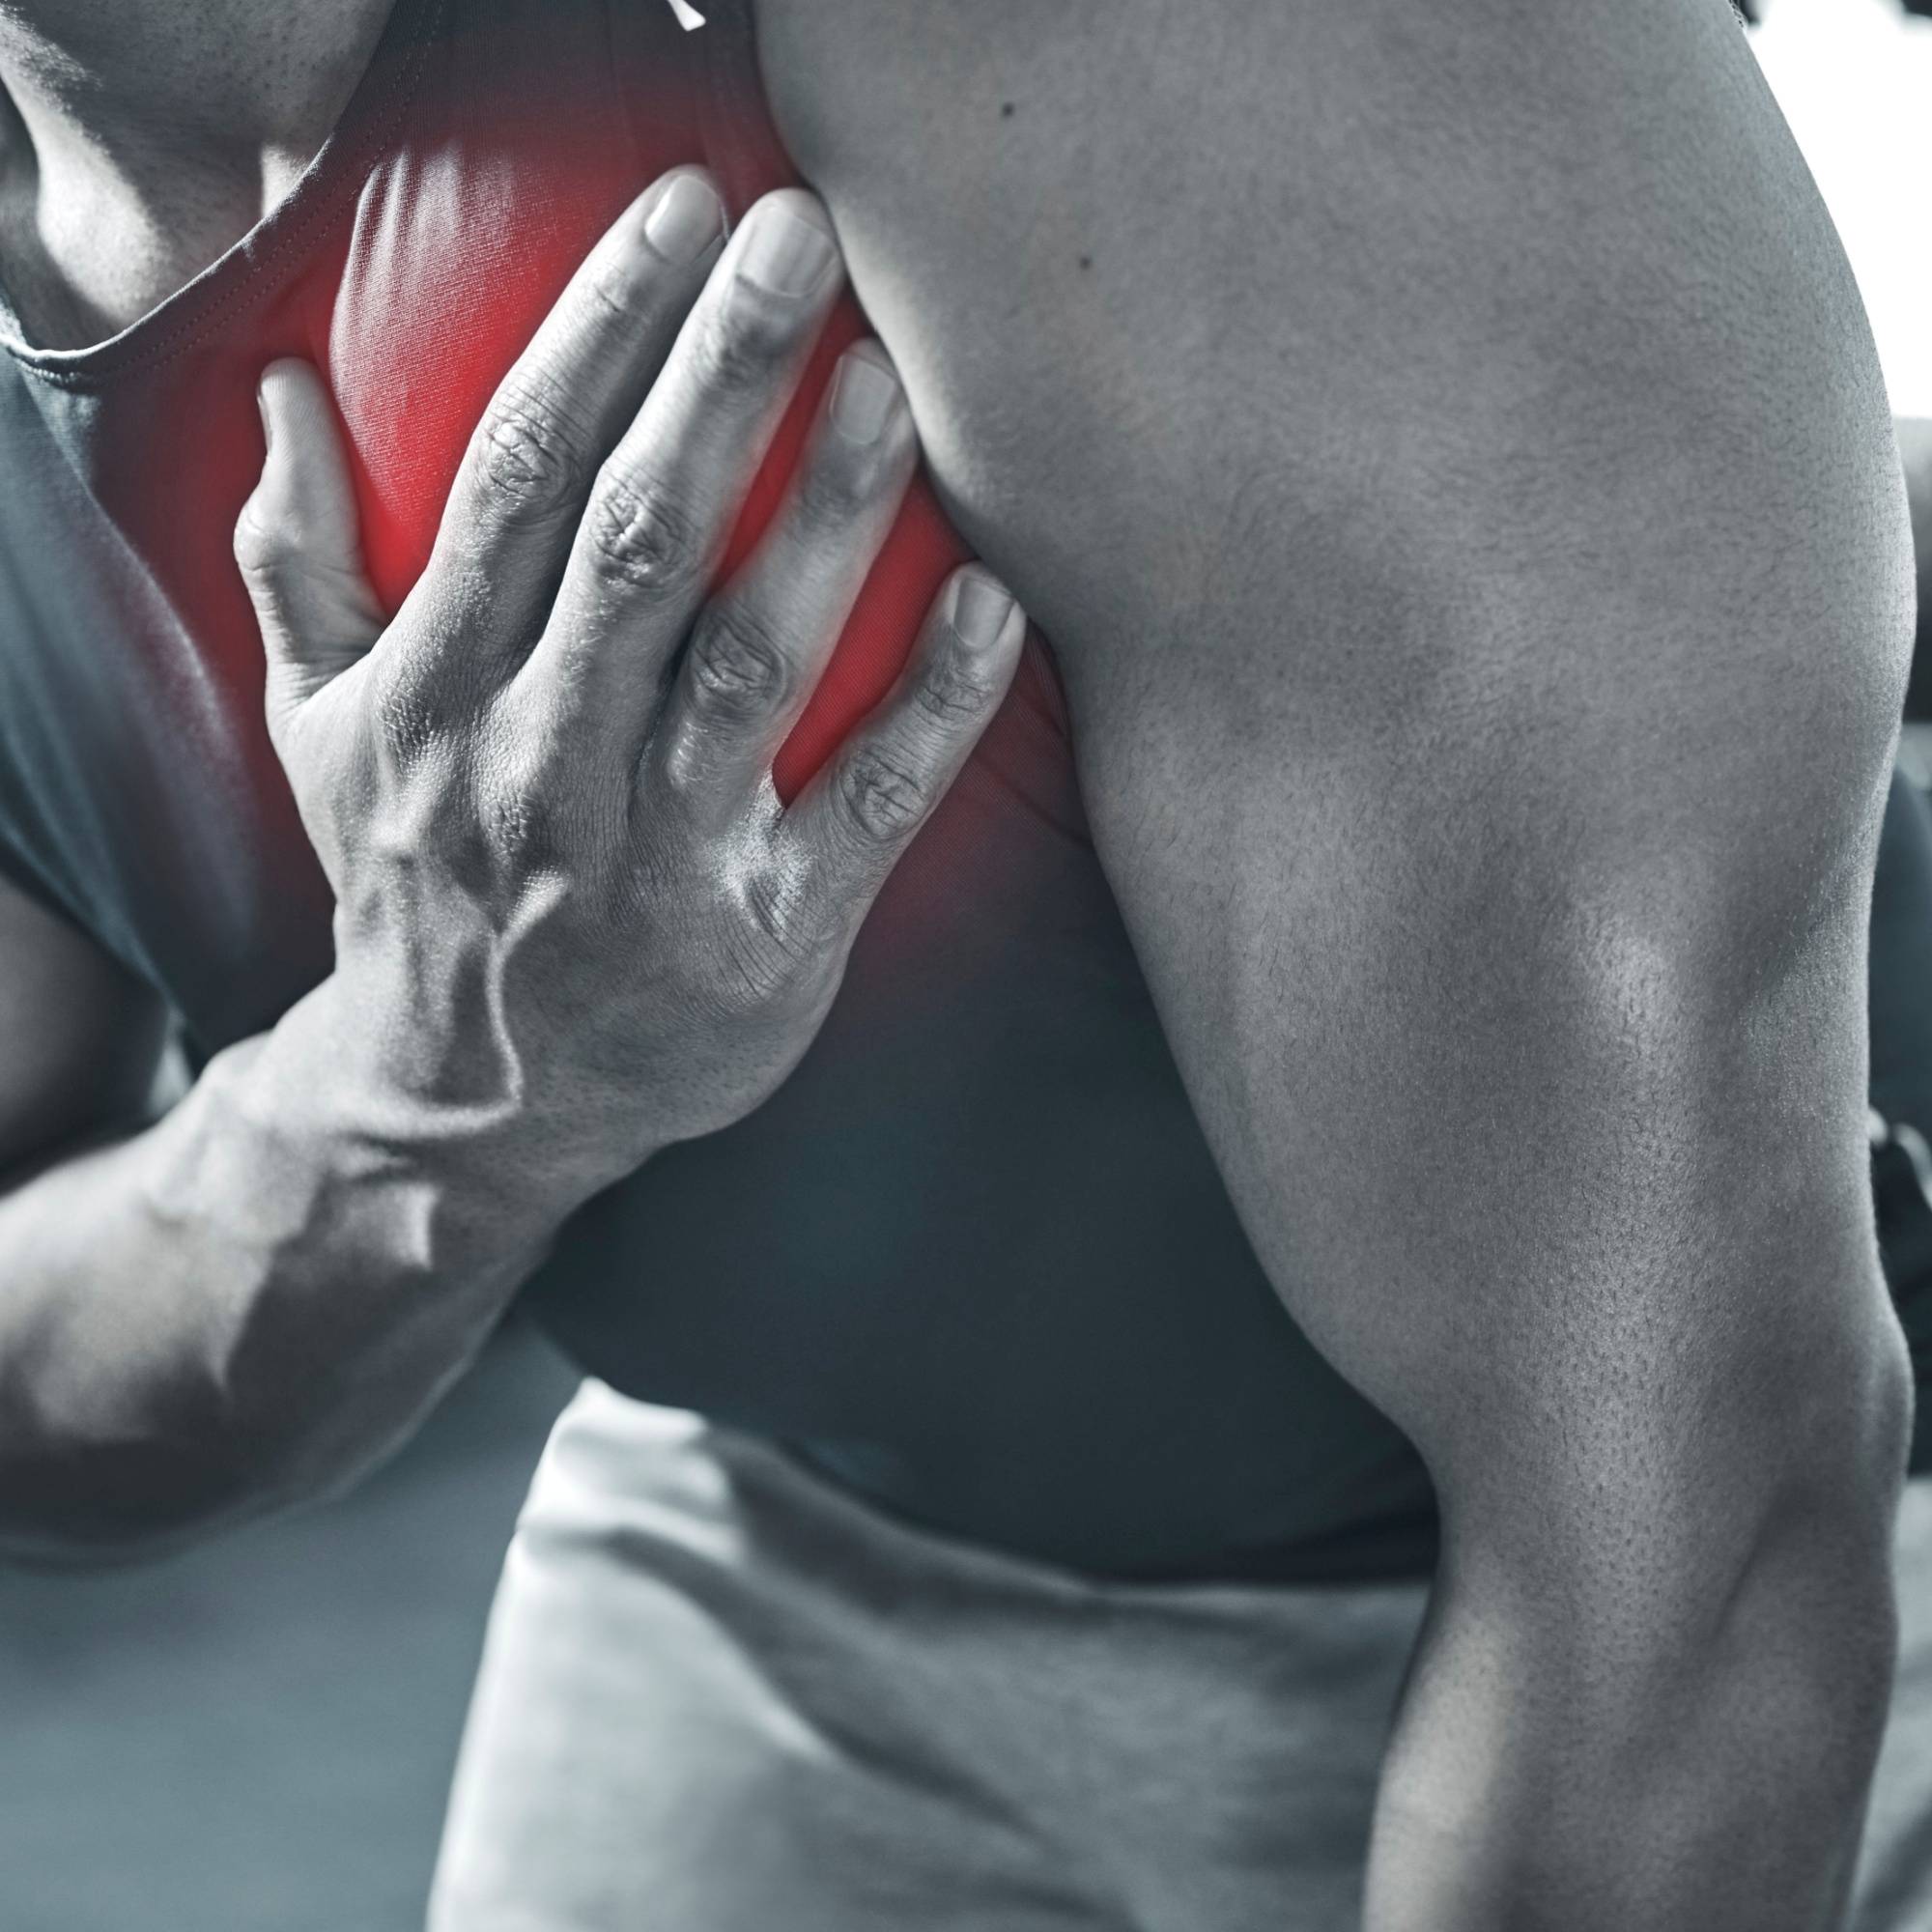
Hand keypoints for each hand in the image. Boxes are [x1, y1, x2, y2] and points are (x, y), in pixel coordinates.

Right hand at [235, 168, 1024, 1196]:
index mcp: (436, 694)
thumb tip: (289, 395)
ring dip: (827, 519)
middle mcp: (538, 769)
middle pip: (637, 543)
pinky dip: (932, 710)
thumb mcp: (323, 731)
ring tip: (892, 388)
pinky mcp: (766, 944)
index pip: (517, 477)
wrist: (466, 1103)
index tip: (680, 217)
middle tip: (802, 241)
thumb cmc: (415, 881)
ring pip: (749, 665)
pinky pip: (863, 812)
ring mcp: (655, 863)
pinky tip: (992, 604)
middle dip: (719, 379)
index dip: (602, 332)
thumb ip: (300, 565)